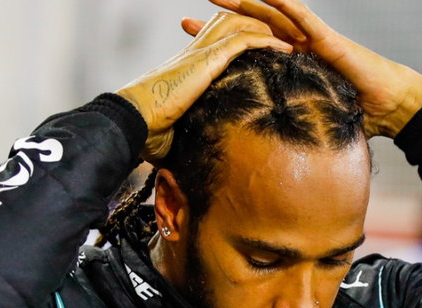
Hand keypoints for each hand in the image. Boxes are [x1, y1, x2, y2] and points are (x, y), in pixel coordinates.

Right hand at [117, 13, 293, 160]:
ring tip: (290, 42)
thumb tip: (194, 171)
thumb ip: (191, 136)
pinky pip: (242, 41)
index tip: (263, 51)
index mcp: (187, 66)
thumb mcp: (176, 131)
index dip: (240, 39)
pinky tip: (284, 48)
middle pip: (229, 22)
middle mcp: (194, 53)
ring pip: (238, 24)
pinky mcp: (206, 61)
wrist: (132, 123)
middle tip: (282, 40)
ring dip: (266, 30)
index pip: (216, 39)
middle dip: (257, 26)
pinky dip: (265, 41)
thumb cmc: (146, 132)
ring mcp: (199, 54)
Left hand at [186, 0, 421, 137]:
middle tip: (185, 23)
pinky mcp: (326, 38)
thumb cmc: (361, 117)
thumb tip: (271, 159)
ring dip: (243, 3)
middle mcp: (298, 48)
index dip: (221, 48)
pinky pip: (301, 15)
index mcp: (291, 66)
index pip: (249, 52)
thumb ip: (292, 132)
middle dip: (220, 24)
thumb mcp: (313, 124)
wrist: (390, 108)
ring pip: (271, 15)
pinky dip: (282, 2)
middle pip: (252, 30)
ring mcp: (312, 40)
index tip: (192, 48)